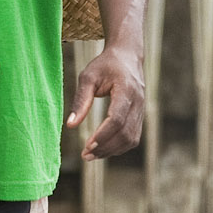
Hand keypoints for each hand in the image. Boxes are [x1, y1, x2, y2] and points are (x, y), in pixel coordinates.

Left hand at [66, 42, 144, 159]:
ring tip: (92, 156)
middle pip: (125, 133)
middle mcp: (138, 102)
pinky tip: (103, 149)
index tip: (87, 146)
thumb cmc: (105, 65)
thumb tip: (70, 125)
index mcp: (126, 89)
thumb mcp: (88, 77)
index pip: (117, 118)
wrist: (128, 56)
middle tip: (86, 156)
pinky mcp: (140, 116)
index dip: (103, 135)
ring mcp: (142, 110)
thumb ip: (80, 100)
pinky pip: (133, 137)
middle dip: (105, 147)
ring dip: (112, 150)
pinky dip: (119, 147)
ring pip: (131, 138)